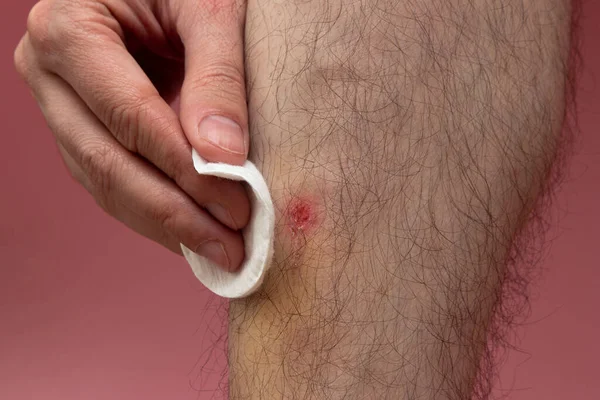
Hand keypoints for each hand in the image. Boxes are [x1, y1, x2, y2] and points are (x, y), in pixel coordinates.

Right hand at [14, 0, 250, 270]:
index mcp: (68, 32)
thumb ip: (217, 75)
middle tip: (230, 248)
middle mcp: (50, 76)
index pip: (129, 117)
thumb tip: (222, 156)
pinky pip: (112, 182)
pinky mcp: (82, 132)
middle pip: (109, 162)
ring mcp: (62, 110)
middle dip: (175, 214)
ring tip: (218, 251)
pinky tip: (191, 232)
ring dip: (165, 224)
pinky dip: (154, 213)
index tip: (237, 205)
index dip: (184, 168)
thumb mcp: (208, 8)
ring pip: (106, 184)